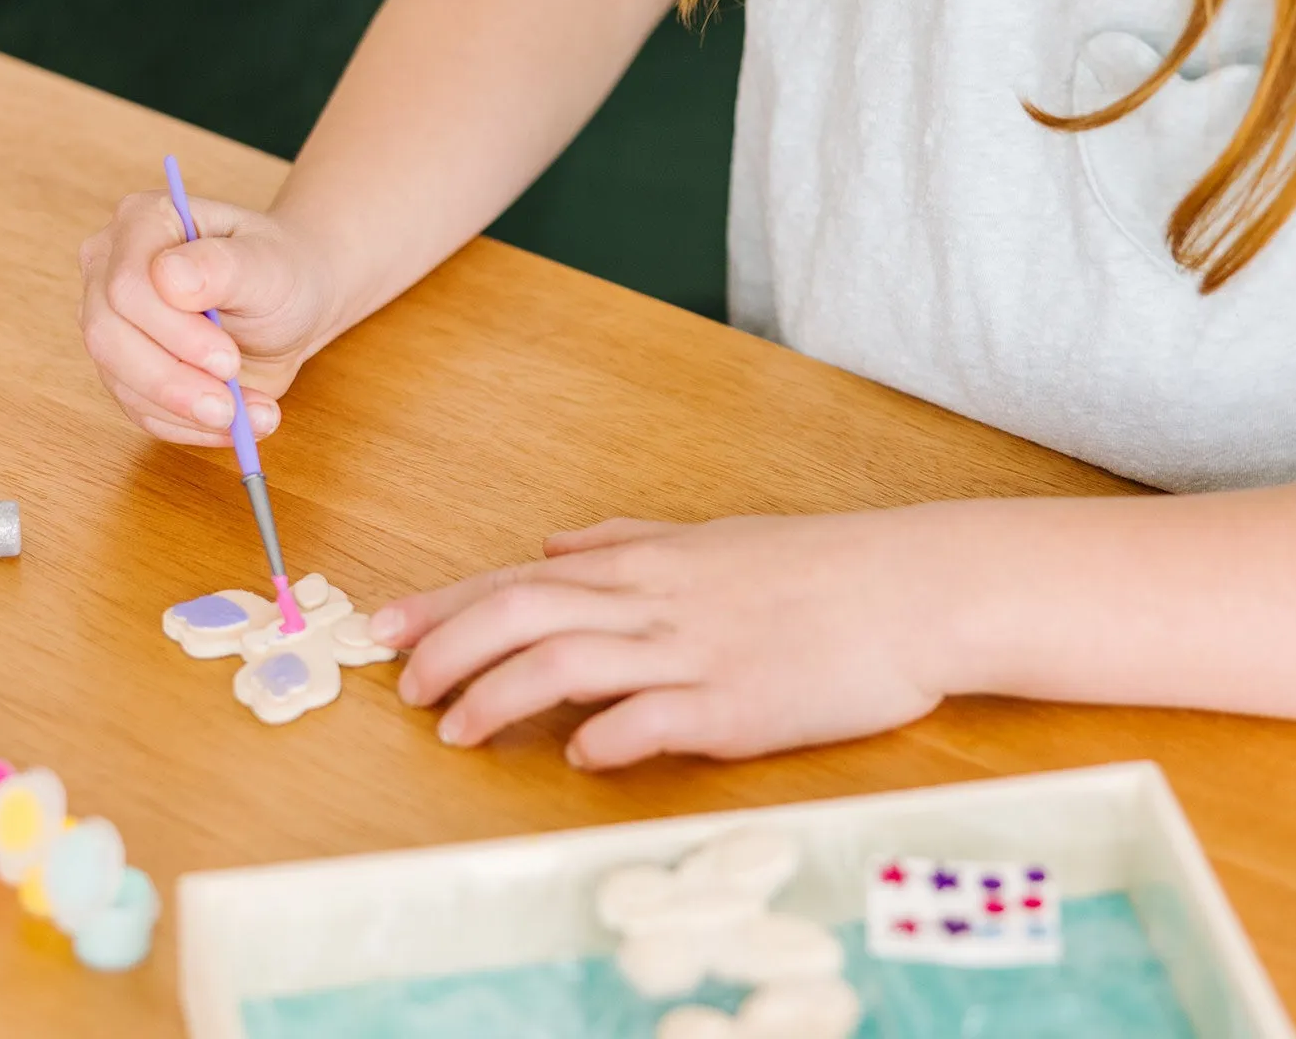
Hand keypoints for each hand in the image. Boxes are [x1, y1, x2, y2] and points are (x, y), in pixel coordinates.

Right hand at [78, 190, 338, 445]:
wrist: (292, 307)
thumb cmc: (280, 271)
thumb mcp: (268, 264)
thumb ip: (222, 267)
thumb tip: (169, 278)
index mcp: (142, 221)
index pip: (126, 283)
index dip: (172, 330)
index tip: (227, 359)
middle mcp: (111, 268)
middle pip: (108, 335)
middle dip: (171, 380)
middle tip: (228, 407)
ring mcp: (112, 320)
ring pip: (119, 380)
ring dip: (185, 411)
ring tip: (250, 417)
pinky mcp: (124, 368)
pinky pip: (140, 410)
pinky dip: (189, 427)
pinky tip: (237, 425)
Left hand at [372, 510, 952, 767]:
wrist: (910, 586)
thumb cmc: (811, 567)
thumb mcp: (708, 539)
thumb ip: (625, 541)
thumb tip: (554, 541)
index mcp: (643, 562)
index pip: (519, 577)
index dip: (446, 602)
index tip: (385, 626)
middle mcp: (654, 600)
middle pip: (523, 613)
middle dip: (450, 647)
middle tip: (406, 686)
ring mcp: (693, 650)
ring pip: (569, 663)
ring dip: (500, 696)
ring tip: (458, 731)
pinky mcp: (738, 702)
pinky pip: (654, 718)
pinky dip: (605, 736)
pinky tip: (577, 756)